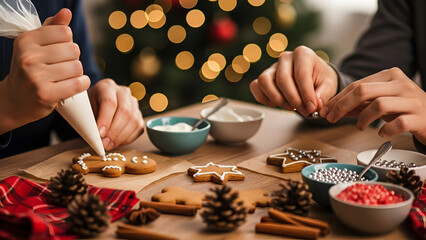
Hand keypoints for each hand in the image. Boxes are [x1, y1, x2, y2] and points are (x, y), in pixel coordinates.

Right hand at [0, 9, 89, 132]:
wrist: (15, 100)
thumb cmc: (30, 69)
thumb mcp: (36, 46)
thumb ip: (52, 28)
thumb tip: (66, 13)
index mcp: (26, 40)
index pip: (65, 32)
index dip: (67, 42)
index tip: (59, 51)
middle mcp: (28, 57)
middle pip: (73, 50)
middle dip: (73, 58)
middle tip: (62, 67)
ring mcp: (36, 77)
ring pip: (77, 67)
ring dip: (77, 73)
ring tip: (65, 77)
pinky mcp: (46, 94)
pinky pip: (78, 84)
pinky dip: (82, 83)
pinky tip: (76, 84)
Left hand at [88, 79, 143, 150]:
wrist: (96, 105)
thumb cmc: (89, 108)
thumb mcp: (84, 110)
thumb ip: (89, 121)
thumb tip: (95, 137)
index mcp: (107, 86)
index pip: (109, 102)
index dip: (105, 119)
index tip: (99, 134)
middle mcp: (123, 92)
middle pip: (124, 111)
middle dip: (114, 131)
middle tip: (104, 144)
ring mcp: (133, 103)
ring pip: (134, 120)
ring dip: (121, 137)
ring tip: (109, 145)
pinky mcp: (139, 114)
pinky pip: (138, 128)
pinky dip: (128, 138)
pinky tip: (117, 143)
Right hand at [250, 46, 337, 115]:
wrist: (314, 78)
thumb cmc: (321, 79)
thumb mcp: (329, 85)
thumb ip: (323, 95)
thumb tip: (314, 105)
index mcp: (303, 54)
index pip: (301, 74)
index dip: (306, 94)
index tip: (312, 108)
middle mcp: (285, 58)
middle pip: (282, 78)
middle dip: (293, 99)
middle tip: (304, 111)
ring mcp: (272, 67)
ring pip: (264, 81)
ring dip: (277, 98)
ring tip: (291, 107)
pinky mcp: (264, 77)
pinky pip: (256, 87)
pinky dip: (265, 99)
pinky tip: (279, 104)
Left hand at [320, 67, 425, 144]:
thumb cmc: (405, 110)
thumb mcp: (381, 103)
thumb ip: (360, 103)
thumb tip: (334, 109)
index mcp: (390, 76)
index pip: (357, 84)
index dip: (338, 99)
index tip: (325, 111)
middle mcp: (402, 84)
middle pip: (364, 91)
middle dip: (342, 106)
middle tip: (332, 119)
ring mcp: (412, 100)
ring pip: (379, 105)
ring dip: (363, 118)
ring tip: (359, 127)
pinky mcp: (420, 118)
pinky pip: (398, 123)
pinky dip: (385, 130)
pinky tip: (381, 133)